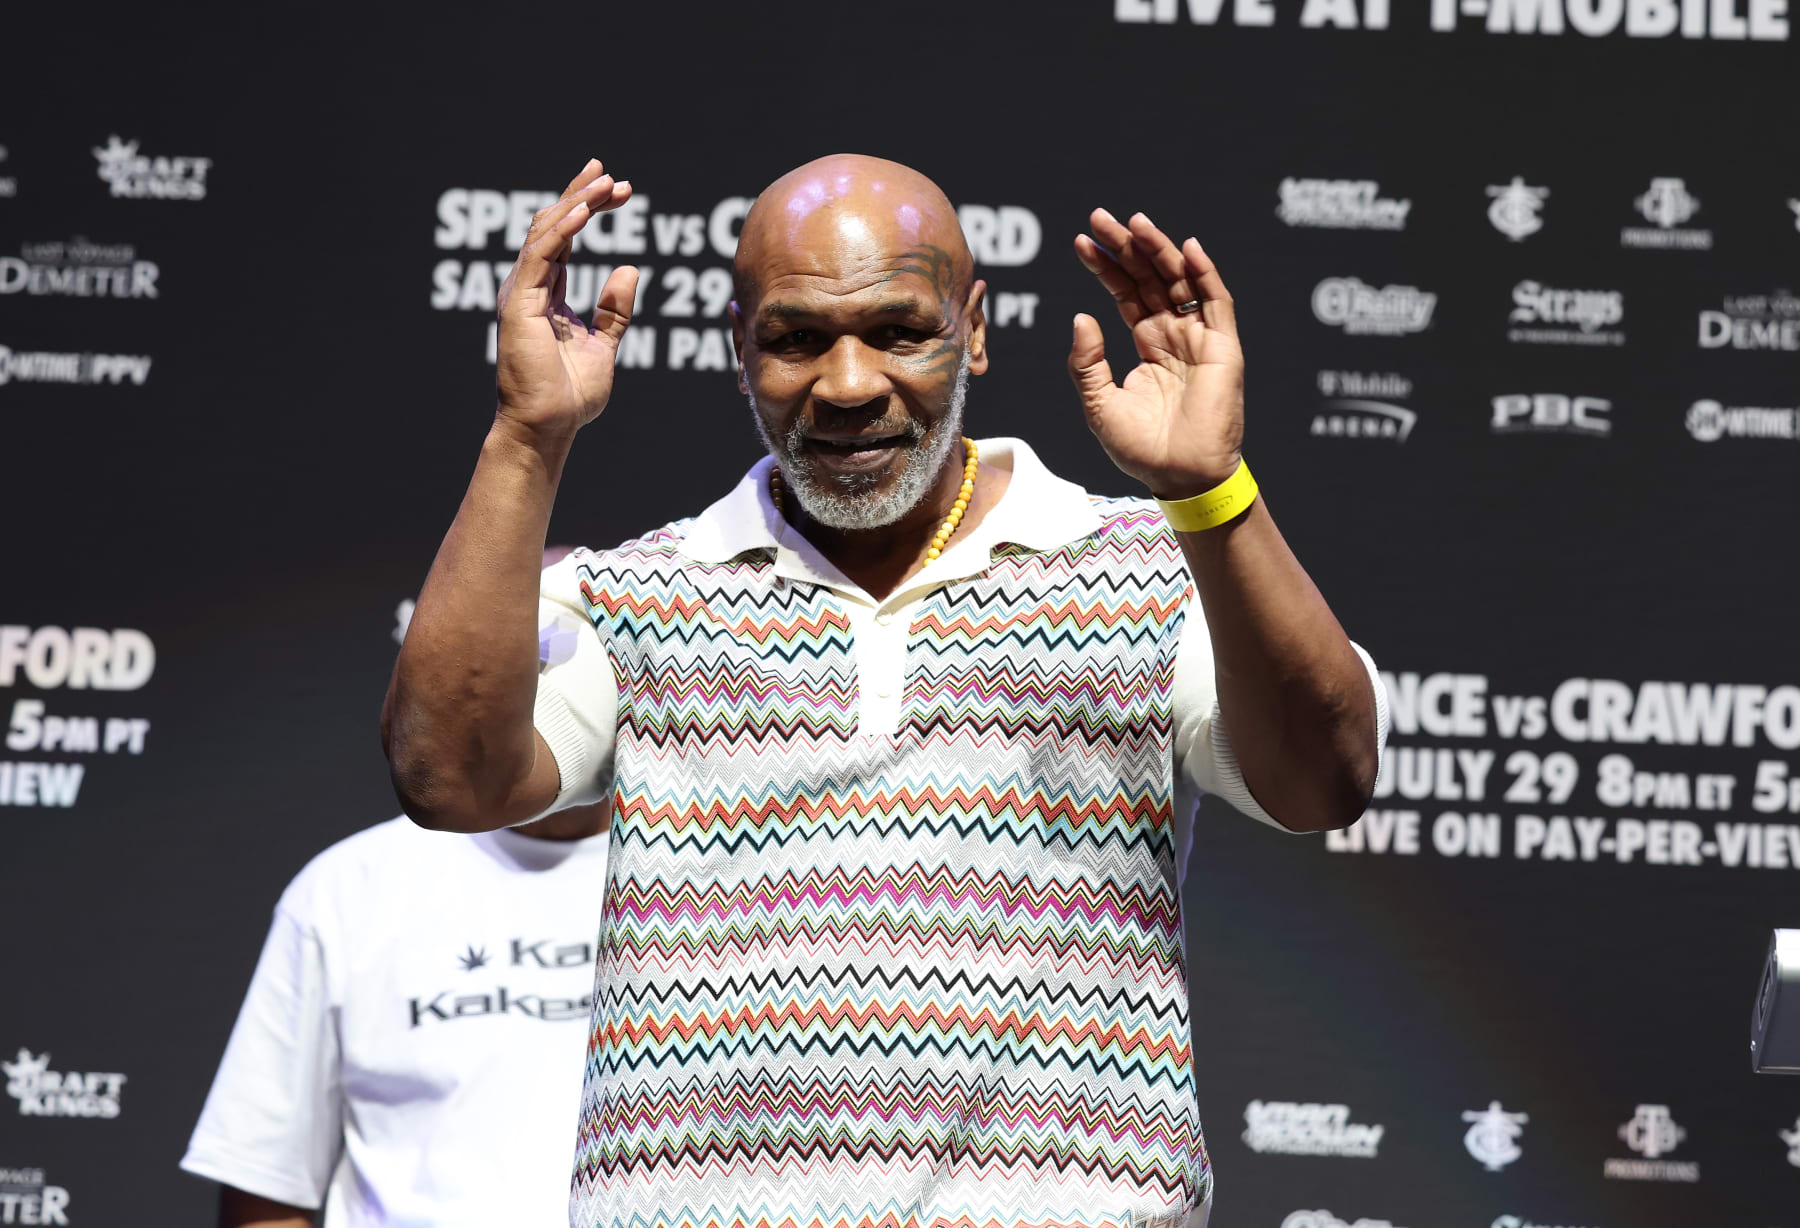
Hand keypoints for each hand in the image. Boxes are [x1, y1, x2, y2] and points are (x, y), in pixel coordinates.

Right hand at [494, 159, 640, 443]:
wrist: (549, 426)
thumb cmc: (570, 394)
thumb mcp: (604, 344)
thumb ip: (615, 309)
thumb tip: (630, 269)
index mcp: (546, 293)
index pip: (564, 237)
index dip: (588, 206)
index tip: (617, 188)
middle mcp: (529, 286)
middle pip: (553, 225)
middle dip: (584, 196)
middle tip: (615, 178)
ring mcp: (520, 293)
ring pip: (546, 232)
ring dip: (577, 204)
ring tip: (606, 184)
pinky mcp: (518, 304)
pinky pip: (540, 256)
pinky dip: (562, 230)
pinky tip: (585, 211)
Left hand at [1068, 209, 1244, 498]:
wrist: (1180, 477)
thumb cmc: (1141, 449)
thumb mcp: (1099, 404)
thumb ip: (1087, 362)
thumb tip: (1081, 315)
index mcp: (1147, 345)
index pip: (1125, 294)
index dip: (1105, 267)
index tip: (1081, 241)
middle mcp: (1174, 335)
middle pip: (1149, 278)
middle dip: (1126, 247)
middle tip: (1100, 217)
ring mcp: (1200, 338)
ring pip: (1179, 281)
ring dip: (1158, 249)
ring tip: (1133, 223)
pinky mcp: (1224, 348)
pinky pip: (1217, 302)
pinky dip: (1204, 274)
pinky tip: (1186, 248)